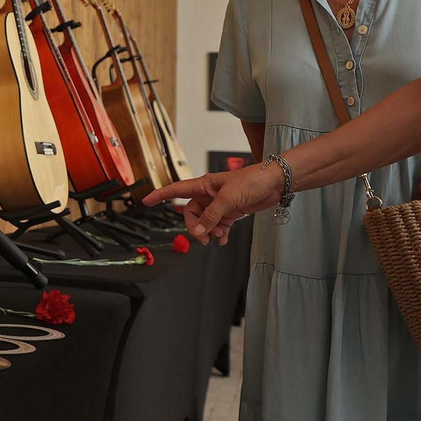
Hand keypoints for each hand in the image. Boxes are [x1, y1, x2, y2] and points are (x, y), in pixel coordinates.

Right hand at [144, 162, 285, 244]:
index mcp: (203, 185)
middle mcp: (208, 195)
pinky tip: (224, 239)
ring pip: (205, 222)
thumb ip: (212, 215)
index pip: (176, 190)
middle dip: (195, 227)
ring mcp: (219, 204)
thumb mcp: (228, 199)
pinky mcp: (231, 212)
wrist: (274, 183)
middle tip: (203, 238)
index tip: (147, 201)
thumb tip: (200, 230)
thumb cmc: (252, 180)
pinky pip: (218, 226)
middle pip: (191, 214)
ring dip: (209, 232)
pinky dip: (219, 234)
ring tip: (218, 237)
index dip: (160, 195)